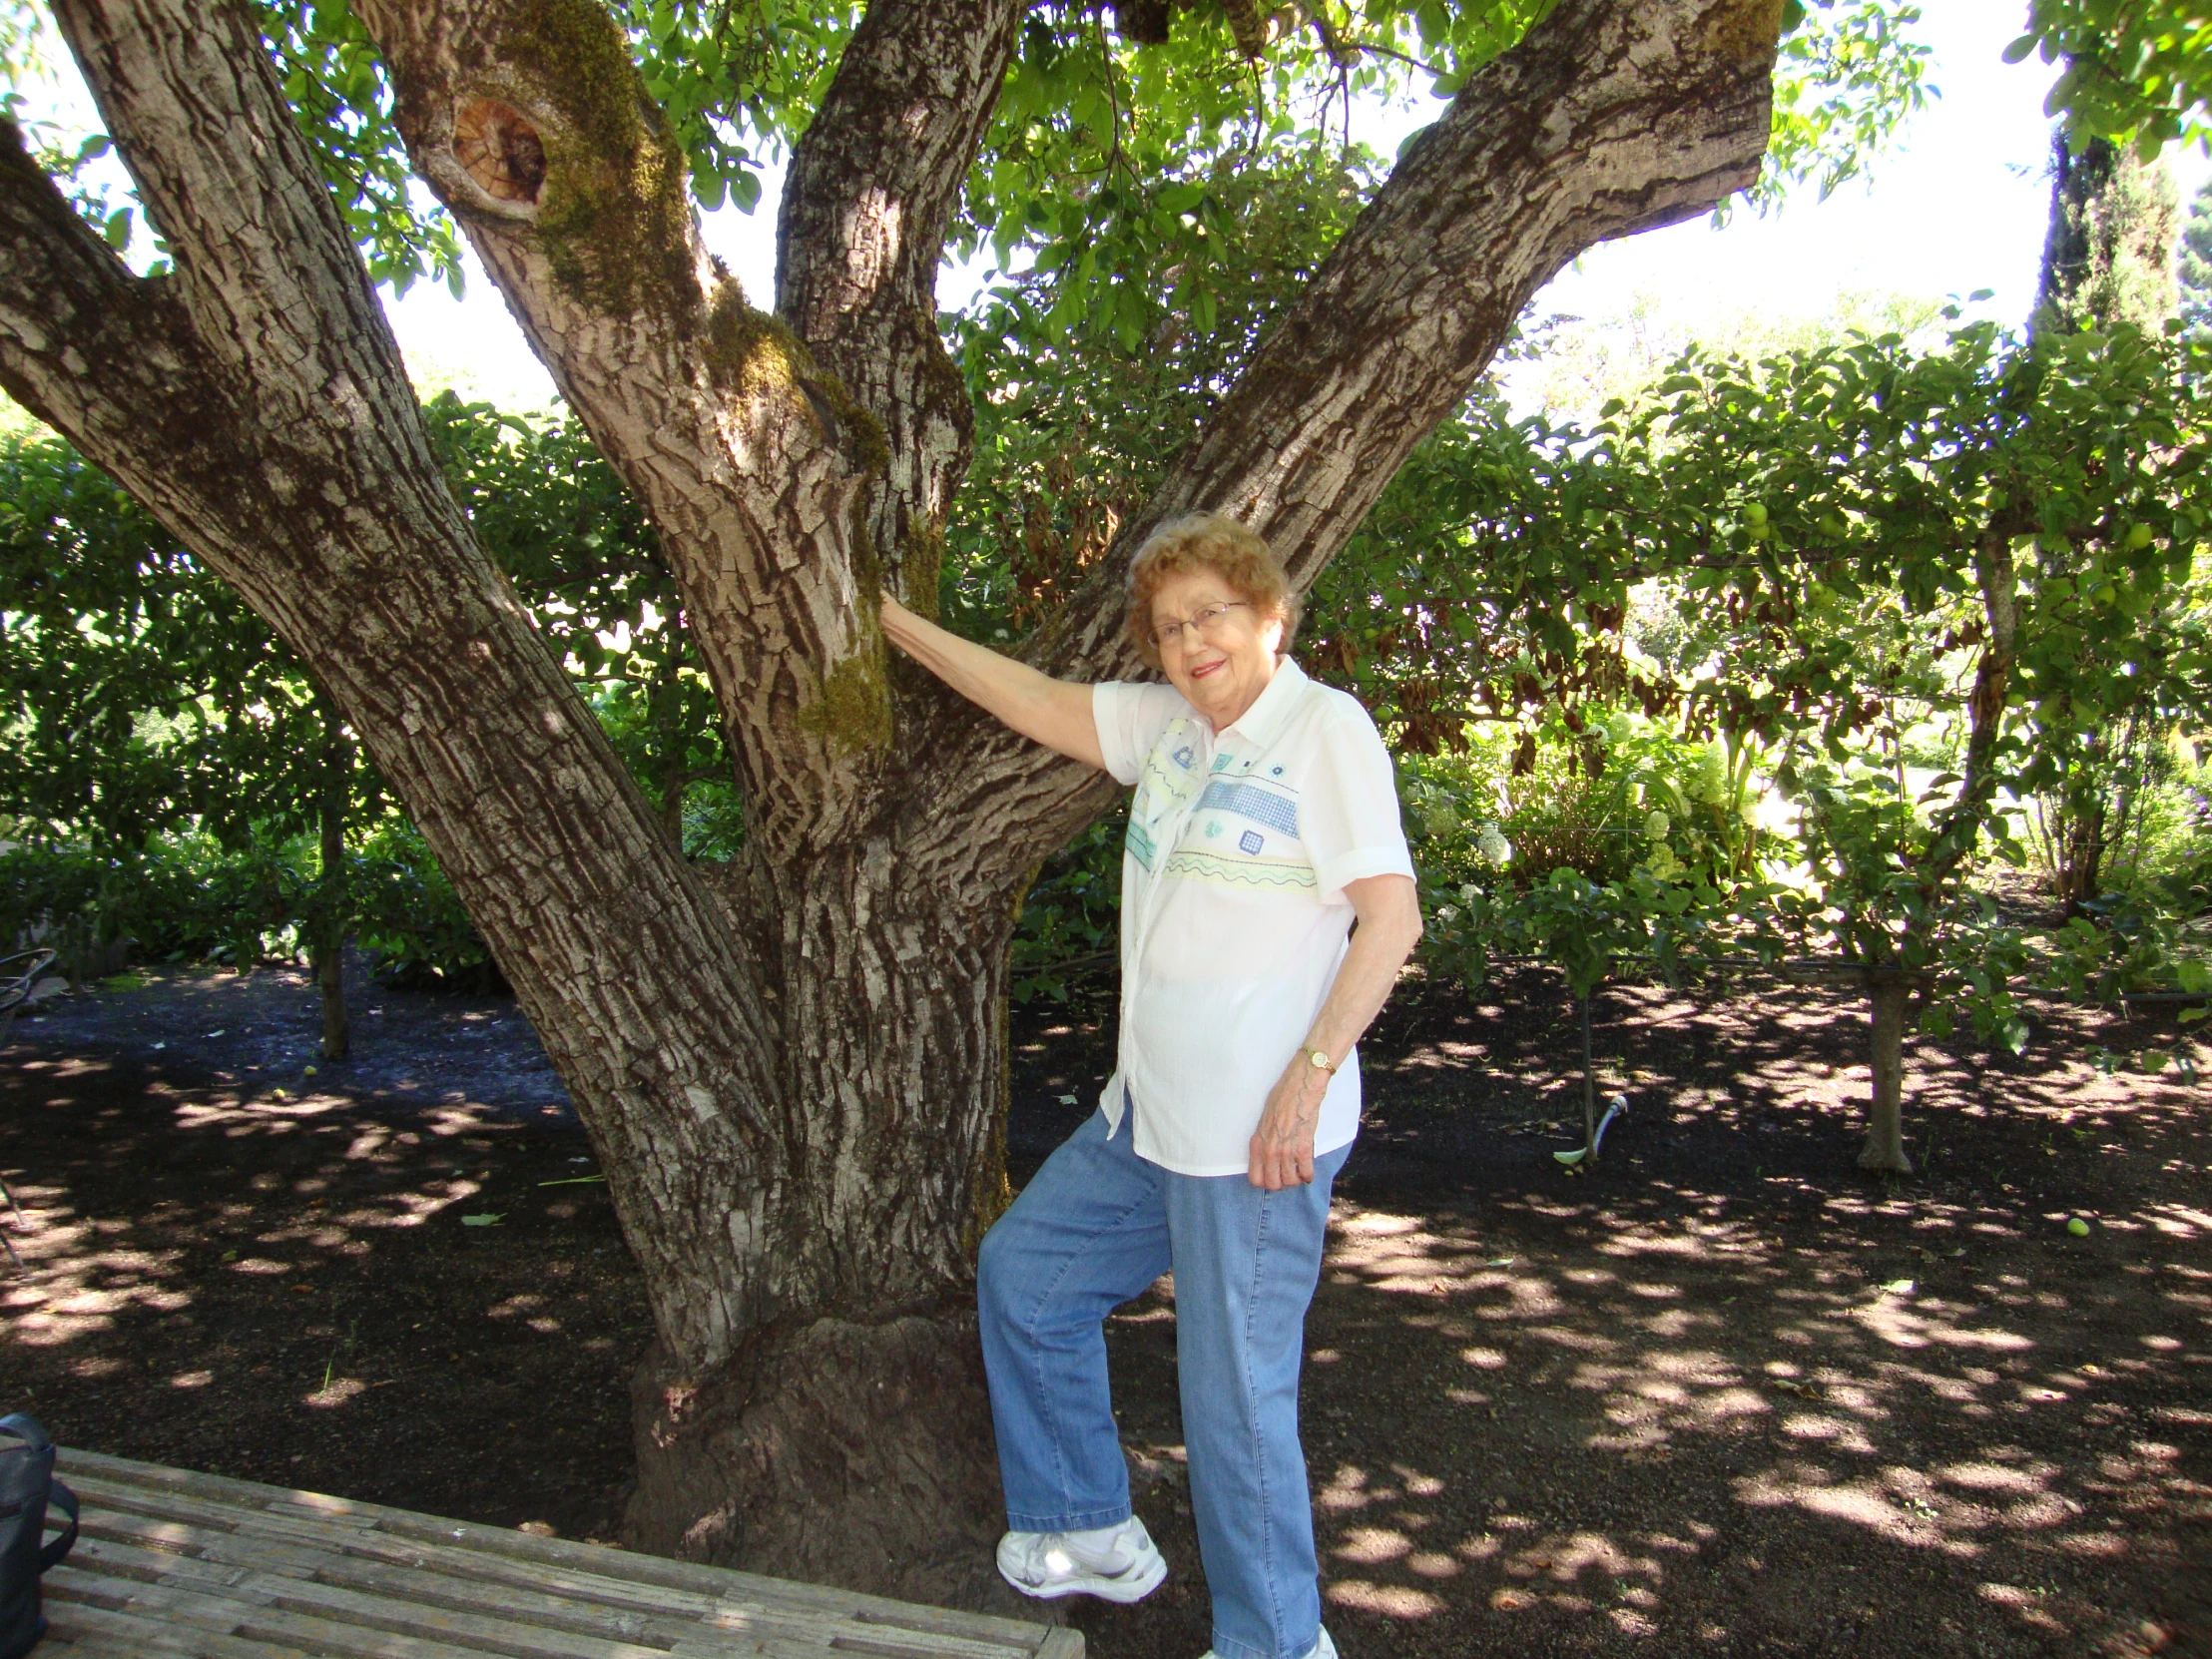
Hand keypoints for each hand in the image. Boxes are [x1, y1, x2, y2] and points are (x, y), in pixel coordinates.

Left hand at [1248, 1055, 1327, 1189]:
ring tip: (1300, 1172)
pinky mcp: (1303, 1147)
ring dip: (1297, 1179)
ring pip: (1290, 1181)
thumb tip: (1268, 1151)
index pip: (1255, 1177)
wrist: (1301, 1084)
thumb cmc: (1284, 1095)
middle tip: (1289, 1176)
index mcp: (1257, 1142)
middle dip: (1282, 1183)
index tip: (1274, 1177)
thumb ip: (1265, 1137)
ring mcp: (1285, 1149)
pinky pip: (1306, 1172)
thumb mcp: (1265, 1118)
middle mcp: (1269, 1149)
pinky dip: (1309, 1175)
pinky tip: (1309, 1172)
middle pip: (1273, 1184)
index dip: (1265, 1181)